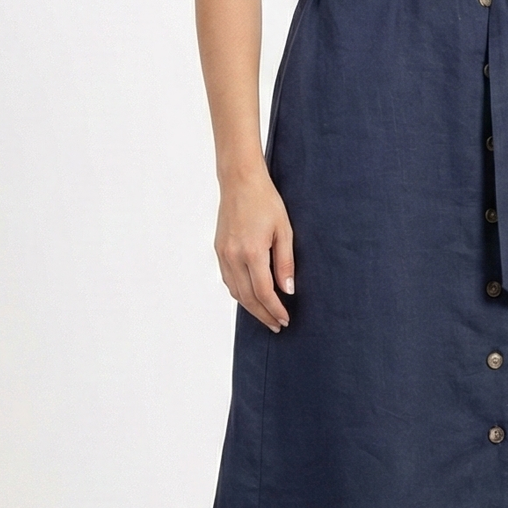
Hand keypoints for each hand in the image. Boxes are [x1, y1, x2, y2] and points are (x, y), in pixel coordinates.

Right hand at [215, 169, 293, 332]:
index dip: (275, 309)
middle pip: (248, 297)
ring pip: (235, 291)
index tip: (285, 319)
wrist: (240, 182)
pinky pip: (228, 279)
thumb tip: (288, 290)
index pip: (264, 292)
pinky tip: (250, 297)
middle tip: (277, 325)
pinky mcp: (219, 250)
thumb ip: (286, 262)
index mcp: (252, 252)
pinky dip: (239, 293)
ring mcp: (223, 254)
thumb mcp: (284, 230)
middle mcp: (233, 256)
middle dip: (263, 314)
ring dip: (250, 307)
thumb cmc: (265, 201)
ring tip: (266, 315)